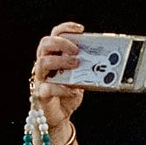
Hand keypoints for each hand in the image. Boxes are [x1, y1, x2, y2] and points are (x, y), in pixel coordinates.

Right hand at [32, 21, 85, 138]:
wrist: (60, 116)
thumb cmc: (68, 93)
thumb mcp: (80, 77)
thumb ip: (86, 68)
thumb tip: (106, 61)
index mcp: (53, 56)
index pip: (55, 35)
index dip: (66, 28)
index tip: (81, 30)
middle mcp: (43, 64)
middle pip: (45, 44)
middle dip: (62, 43)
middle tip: (76, 51)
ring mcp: (40, 78)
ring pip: (42, 62)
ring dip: (60, 61)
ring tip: (75, 65)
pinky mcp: (40, 94)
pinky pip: (47, 88)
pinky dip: (61, 89)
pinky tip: (72, 91)